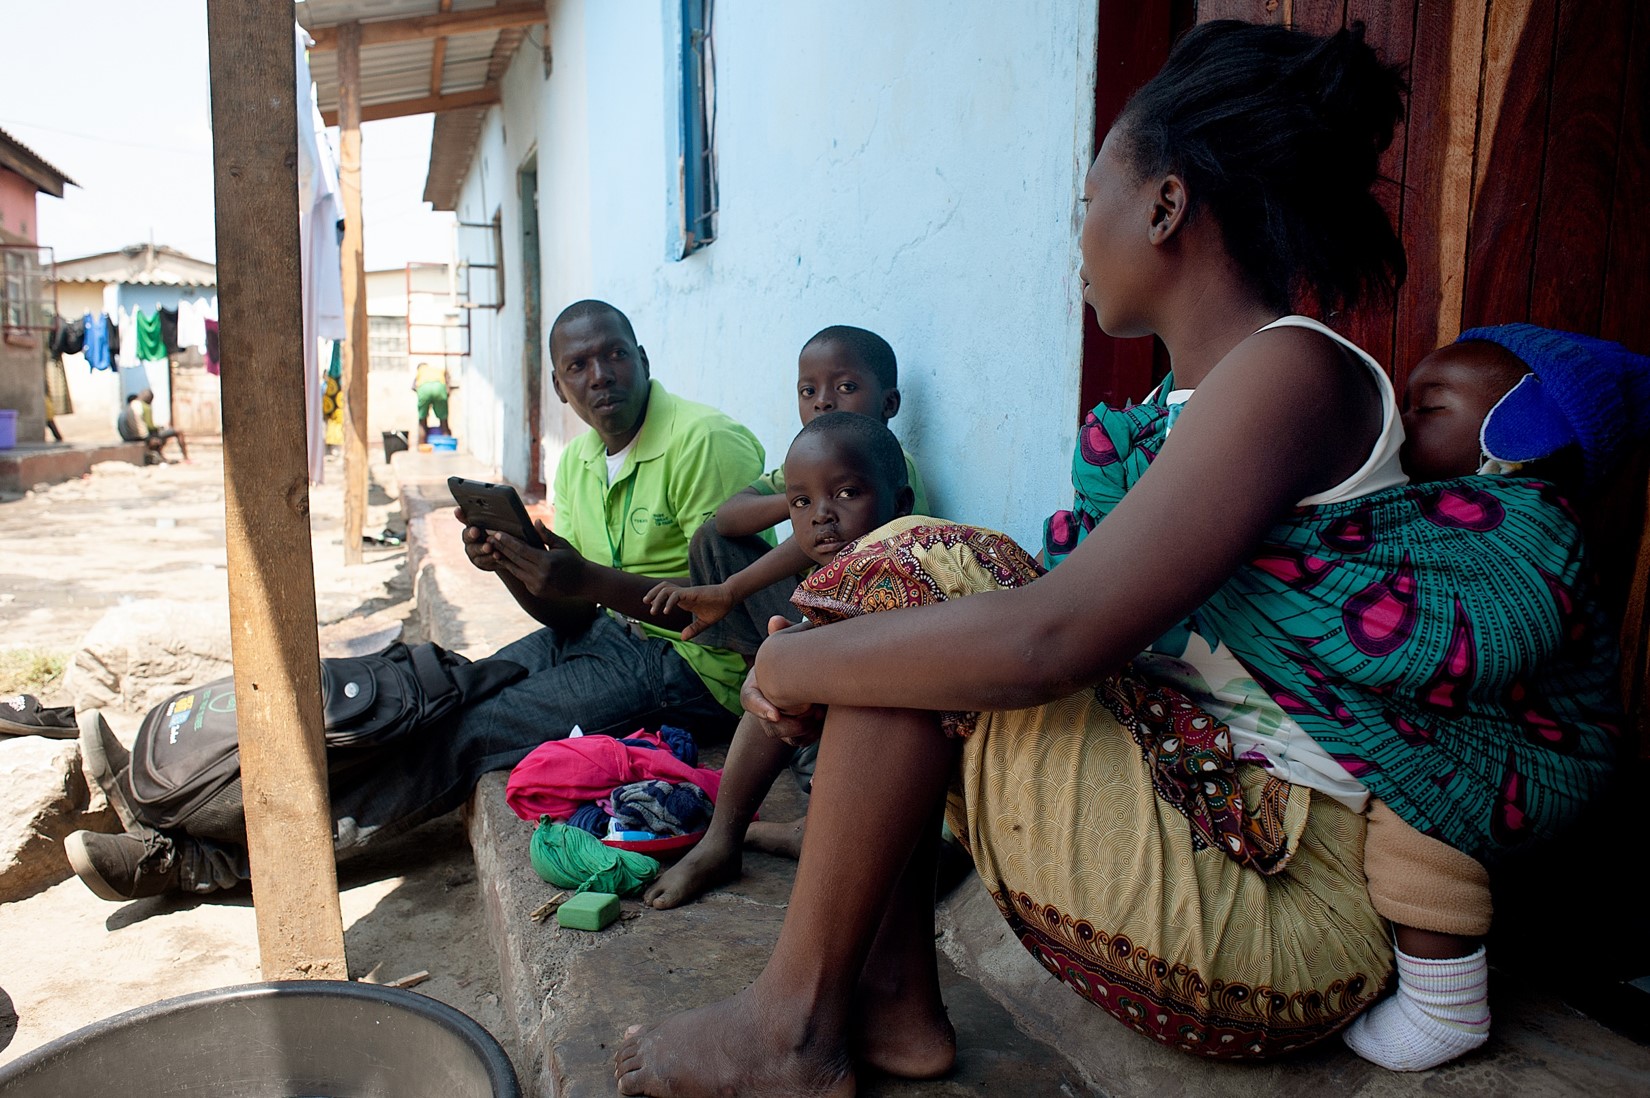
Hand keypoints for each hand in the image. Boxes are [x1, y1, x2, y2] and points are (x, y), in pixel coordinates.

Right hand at [456, 507, 504, 572]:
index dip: (460, 515)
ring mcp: (474, 552)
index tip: (459, 511)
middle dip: (471, 533)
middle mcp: (469, 540)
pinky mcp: (481, 563)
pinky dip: (491, 558)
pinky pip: (485, 561)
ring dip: (482, 548)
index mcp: (472, 526)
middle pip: (467, 536)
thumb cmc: (501, 532)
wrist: (508, 551)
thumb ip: (487, 515)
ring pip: (475, 550)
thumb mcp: (497, 522)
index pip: (463, 518)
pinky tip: (498, 555)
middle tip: (476, 530)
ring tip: (489, 546)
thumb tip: (470, 506)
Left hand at [482, 519, 587, 599]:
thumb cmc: (573, 560)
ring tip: (494, 550)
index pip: (521, 550)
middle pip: (515, 559)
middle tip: (489, 539)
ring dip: (503, 559)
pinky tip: (507, 561)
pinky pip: (521, 577)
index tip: (497, 534)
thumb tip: (535, 522)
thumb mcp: (562, 545)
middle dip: (501, 548)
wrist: (584, 582)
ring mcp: (537, 585)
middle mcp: (540, 575)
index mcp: (546, 562)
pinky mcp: (536, 591)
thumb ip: (546, 535)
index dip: (507, 541)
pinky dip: (514, 568)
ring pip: (515, 570)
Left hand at [643, 581, 735, 640]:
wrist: (729, 598)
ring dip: (657, 598)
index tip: (651, 606)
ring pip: (666, 589)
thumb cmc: (718, 608)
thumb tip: (682, 638)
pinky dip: (669, 601)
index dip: (657, 597)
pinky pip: (676, 594)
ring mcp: (687, 592)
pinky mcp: (691, 593)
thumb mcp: (704, 622)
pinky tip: (666, 611)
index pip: (667, 593)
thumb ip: (693, 629)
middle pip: (663, 587)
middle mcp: (683, 594)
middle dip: (652, 594)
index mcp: (685, 599)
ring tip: (653, 610)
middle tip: (645, 603)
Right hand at [741, 615, 822, 745]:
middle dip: (791, 723)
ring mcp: (776, 724)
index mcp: (756, 686)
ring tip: (821, 713)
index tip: (775, 715)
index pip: (749, 700)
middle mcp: (763, 707)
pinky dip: (812, 736)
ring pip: (786, 737)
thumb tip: (775, 619)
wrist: (799, 677)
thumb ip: (783, 634)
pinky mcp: (791, 734)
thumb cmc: (790, 659)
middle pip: (770, 725)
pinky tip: (824, 722)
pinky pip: (799, 743)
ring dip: (805, 729)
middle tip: (813, 711)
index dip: (760, 708)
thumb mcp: (786, 646)